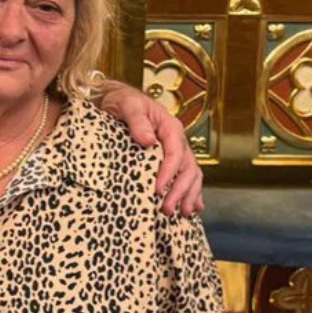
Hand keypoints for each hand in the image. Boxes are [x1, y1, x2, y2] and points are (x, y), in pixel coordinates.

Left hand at [97, 80, 204, 215]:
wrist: (118, 99)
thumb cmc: (122, 101)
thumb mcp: (127, 105)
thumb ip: (137, 121)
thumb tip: (149, 141)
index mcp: (170, 127)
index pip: (175, 153)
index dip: (169, 173)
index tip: (158, 190)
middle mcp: (177, 140)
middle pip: (187, 168)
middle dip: (180, 190)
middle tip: (167, 209)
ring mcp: (175, 150)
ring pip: (191, 175)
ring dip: (188, 195)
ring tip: (181, 213)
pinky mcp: (170, 159)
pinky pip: (185, 177)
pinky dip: (191, 192)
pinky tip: (193, 208)